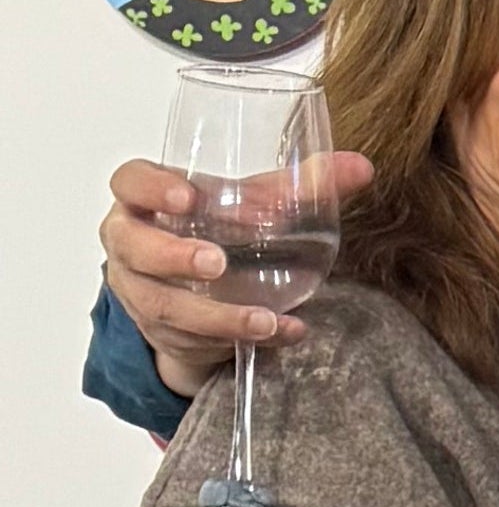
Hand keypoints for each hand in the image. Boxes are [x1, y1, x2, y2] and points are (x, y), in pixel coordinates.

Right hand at [107, 151, 379, 390]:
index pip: (130, 181)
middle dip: (173, 256)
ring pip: (164, 305)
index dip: (151, 188)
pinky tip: (282, 332)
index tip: (187, 197)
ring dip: (217, 316)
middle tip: (217, 263)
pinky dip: (240, 338)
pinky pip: (194, 338)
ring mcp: (140, 290)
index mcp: (144, 198)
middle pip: (135, 247)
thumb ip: (299, 186)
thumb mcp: (250, 203)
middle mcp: (131, 243)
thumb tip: (361, 167)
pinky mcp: (162, 329)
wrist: (198, 287)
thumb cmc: (216, 227)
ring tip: (264, 319)